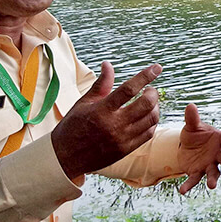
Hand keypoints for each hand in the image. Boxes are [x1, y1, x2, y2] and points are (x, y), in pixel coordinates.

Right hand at [51, 61, 161, 179]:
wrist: (64, 157)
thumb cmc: (73, 126)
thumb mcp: (84, 102)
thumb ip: (101, 84)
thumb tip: (108, 64)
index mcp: (102, 110)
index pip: (129, 89)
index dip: (145, 76)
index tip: (156, 68)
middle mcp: (114, 125)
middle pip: (146, 104)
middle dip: (153, 92)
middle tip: (150, 89)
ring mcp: (121, 139)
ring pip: (151, 119)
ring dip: (155, 107)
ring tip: (149, 102)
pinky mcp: (126, 150)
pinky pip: (148, 133)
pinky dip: (152, 122)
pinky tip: (146, 116)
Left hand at [177, 103, 220, 194]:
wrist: (186, 147)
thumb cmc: (195, 134)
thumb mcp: (192, 126)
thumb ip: (192, 118)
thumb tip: (190, 106)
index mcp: (219, 139)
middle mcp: (217, 154)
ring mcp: (208, 165)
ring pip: (214, 173)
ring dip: (213, 179)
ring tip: (212, 185)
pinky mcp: (197, 172)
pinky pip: (194, 179)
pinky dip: (189, 185)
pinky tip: (182, 190)